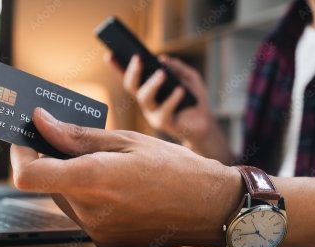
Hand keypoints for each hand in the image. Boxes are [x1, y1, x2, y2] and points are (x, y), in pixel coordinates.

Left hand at [10, 107, 242, 246]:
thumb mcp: (127, 141)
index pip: (29, 176)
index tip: (26, 138)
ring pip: (66, 198)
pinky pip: (85, 215)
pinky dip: (91, 198)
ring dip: (73, 179)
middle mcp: (90, 212)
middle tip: (69, 140)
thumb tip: (42, 122)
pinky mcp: (107, 243)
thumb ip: (78, 136)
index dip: (20, 154)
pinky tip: (117, 188)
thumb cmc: (174, 168)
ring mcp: (98, 232)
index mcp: (94, 180)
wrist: (208, 207)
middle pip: (48, 183)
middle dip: (52, 161)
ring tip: (103, 164)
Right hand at [105, 53, 233, 163]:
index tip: (110, 54)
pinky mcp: (164, 124)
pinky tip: (180, 89)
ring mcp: (153, 113)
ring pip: (145, 99)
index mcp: (148, 88)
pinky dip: (172, 99)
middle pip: (132, 86)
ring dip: (152, 84)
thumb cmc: (194, 98)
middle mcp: (146, 101)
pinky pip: (165, 112)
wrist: (205, 124)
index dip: (118, 66)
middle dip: (133, 72)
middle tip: (138, 58)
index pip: (130, 76)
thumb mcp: (189, 77)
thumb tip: (163, 59)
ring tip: (161, 73)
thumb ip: (178, 67)